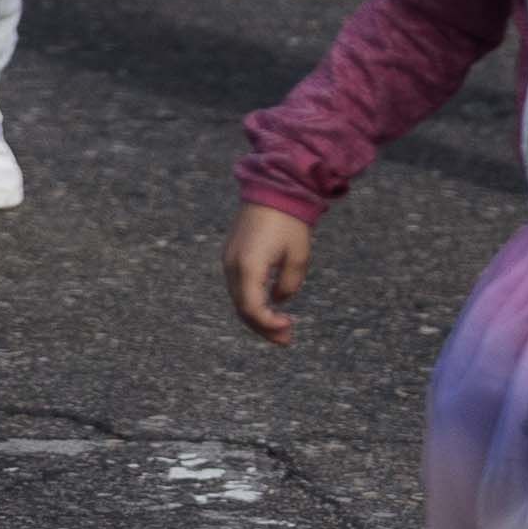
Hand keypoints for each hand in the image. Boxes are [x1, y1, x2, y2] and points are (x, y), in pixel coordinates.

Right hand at [227, 204, 315, 344]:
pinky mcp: (232, 254)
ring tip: (280, 327)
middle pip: (242, 308)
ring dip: (257, 316)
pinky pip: (237, 286)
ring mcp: (229, 259)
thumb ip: (289, 285)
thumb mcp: (298, 258)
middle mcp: (232, 265)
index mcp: (248, 267)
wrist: (273, 189)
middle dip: (263, 327)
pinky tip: (269, 306)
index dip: (269, 325)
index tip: (289, 328)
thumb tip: (279, 300)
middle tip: (286, 339)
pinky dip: (251, 300)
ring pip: (238, 298)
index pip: (252, 309)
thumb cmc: (289, 223)